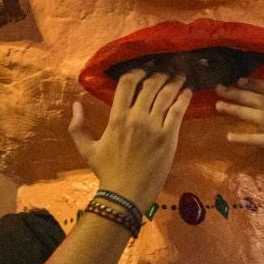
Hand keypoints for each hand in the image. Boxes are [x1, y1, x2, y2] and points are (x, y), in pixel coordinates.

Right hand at [69, 71, 191, 208]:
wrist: (125, 194)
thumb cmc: (107, 172)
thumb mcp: (87, 149)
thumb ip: (78, 126)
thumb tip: (76, 104)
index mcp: (117, 117)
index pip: (127, 83)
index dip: (137, 71)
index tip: (144, 69)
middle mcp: (136, 117)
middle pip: (151, 85)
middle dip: (159, 74)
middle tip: (166, 69)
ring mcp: (154, 126)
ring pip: (167, 95)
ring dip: (174, 81)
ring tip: (180, 75)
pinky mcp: (169, 137)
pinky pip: (178, 111)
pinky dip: (184, 98)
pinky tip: (187, 91)